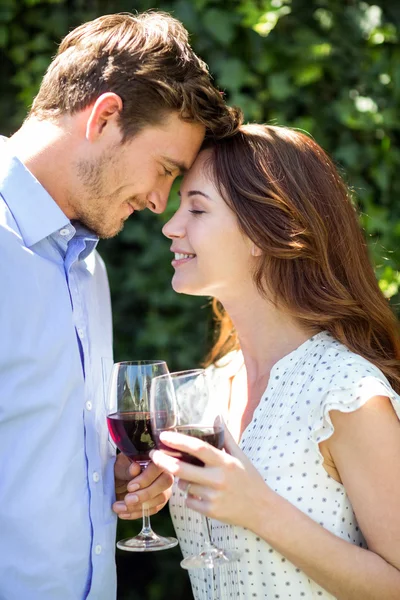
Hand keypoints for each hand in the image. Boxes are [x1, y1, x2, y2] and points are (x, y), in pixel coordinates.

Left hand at [113, 453, 173, 519]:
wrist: (118, 480)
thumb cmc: (121, 468)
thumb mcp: (120, 466)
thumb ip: (127, 468)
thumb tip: (135, 468)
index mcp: (155, 458)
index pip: (158, 466)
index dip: (146, 478)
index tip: (130, 487)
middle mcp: (165, 471)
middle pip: (165, 482)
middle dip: (146, 494)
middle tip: (127, 500)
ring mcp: (164, 487)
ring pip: (161, 498)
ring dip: (139, 506)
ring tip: (119, 507)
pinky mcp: (160, 500)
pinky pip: (153, 509)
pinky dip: (137, 513)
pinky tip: (123, 513)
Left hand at [150, 426, 274, 530]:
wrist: (261, 509)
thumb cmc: (249, 479)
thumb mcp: (240, 456)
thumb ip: (226, 437)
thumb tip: (218, 415)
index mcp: (225, 462)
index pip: (198, 448)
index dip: (179, 441)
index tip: (164, 436)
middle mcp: (218, 478)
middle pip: (183, 469)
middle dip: (164, 461)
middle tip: (154, 455)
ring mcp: (213, 496)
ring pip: (184, 486)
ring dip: (181, 480)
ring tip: (190, 477)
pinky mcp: (210, 512)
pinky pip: (189, 502)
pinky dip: (190, 497)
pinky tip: (199, 493)